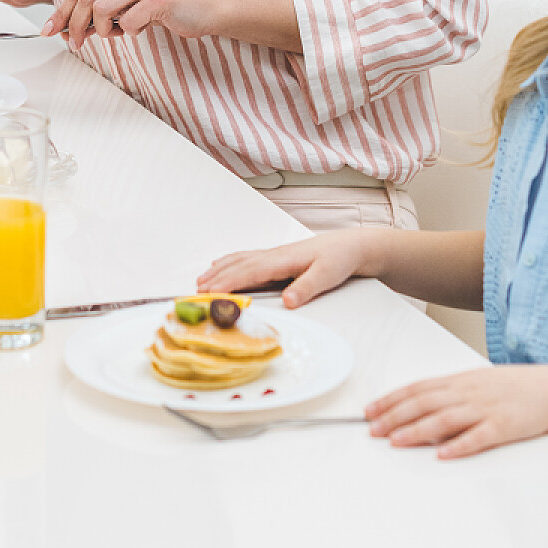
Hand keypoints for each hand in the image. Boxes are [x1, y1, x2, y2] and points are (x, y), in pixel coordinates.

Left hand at [43, 0, 214, 49]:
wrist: (203, 4)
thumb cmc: (162, 4)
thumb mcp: (126, 1)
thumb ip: (99, 9)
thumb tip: (68, 28)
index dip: (62, 12)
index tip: (50, 30)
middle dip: (76, 26)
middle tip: (77, 43)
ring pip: (102, 9)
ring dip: (105, 30)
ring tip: (118, 32)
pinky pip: (128, 21)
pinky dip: (130, 32)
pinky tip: (142, 27)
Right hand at [196, 230, 376, 307]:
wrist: (353, 246)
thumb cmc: (340, 259)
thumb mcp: (327, 275)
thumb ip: (306, 287)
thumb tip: (287, 301)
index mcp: (283, 259)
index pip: (249, 272)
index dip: (228, 283)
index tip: (209, 293)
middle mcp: (275, 255)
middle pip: (238, 266)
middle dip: (215, 278)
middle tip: (195, 292)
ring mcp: (275, 255)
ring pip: (240, 260)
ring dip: (219, 269)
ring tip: (200, 280)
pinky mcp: (278, 257)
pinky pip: (247, 258)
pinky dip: (230, 262)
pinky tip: (222, 265)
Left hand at [365, 365, 547, 459]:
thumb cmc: (514, 388)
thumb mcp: (478, 383)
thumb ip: (450, 396)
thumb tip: (418, 409)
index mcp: (460, 381)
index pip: (418, 388)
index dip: (391, 399)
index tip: (370, 410)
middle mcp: (469, 392)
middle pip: (425, 402)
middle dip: (395, 416)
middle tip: (372, 429)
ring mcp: (486, 409)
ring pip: (445, 419)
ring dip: (418, 430)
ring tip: (396, 441)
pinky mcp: (504, 427)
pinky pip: (478, 437)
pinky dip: (459, 445)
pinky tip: (443, 454)